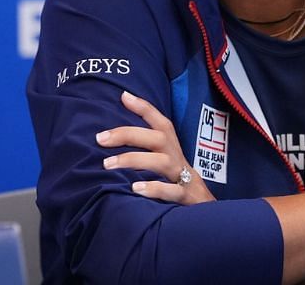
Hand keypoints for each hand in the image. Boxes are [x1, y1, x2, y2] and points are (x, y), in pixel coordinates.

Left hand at [96, 90, 215, 204]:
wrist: (204, 208)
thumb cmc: (176, 182)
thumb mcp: (164, 161)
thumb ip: (144, 147)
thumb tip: (113, 129)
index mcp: (171, 148)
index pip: (161, 123)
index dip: (145, 108)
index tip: (124, 96)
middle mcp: (177, 158)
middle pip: (158, 138)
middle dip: (128, 134)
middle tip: (100, 138)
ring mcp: (183, 177)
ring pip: (162, 162)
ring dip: (134, 160)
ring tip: (108, 165)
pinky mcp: (186, 197)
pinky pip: (172, 191)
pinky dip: (155, 189)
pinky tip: (135, 189)